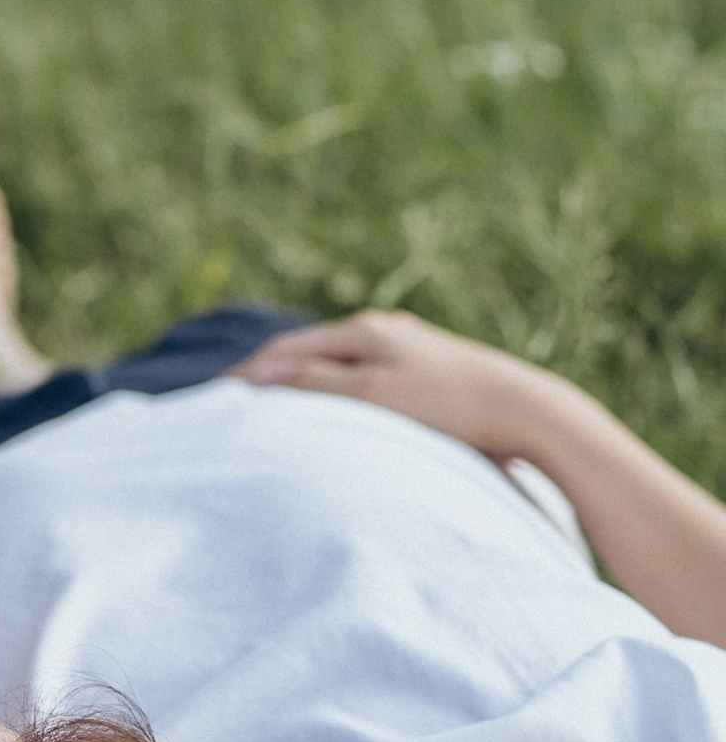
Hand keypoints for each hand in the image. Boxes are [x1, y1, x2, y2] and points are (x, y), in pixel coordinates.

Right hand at [233, 310, 562, 461]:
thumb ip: (315, 383)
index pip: (286, 348)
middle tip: (236, 399)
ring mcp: (410, 348)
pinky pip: (368, 376)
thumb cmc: (449, 406)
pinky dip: (339, 390)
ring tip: (280, 406)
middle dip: (272, 372)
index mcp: (364, 330)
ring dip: (306, 381)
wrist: (528, 411)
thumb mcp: (373, 397)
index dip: (249, 372)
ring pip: (341, 363)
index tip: (214, 396)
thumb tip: (262, 374)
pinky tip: (342, 409)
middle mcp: (384, 331)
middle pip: (311, 350)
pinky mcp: (432, 371)